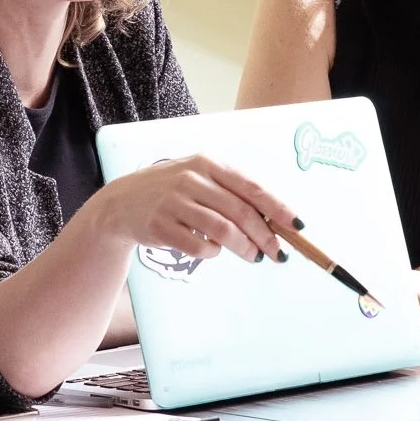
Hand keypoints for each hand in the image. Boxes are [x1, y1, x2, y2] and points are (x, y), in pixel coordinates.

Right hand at [91, 154, 295, 263]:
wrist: (122, 202)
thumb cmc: (171, 191)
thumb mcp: (199, 178)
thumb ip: (231, 193)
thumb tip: (273, 222)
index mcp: (207, 163)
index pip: (252, 187)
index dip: (278, 209)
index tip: (298, 227)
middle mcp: (191, 179)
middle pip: (241, 212)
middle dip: (265, 236)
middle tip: (277, 254)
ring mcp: (174, 202)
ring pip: (223, 231)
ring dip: (244, 248)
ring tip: (252, 257)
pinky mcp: (161, 225)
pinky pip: (198, 246)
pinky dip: (212, 252)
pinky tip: (213, 251)